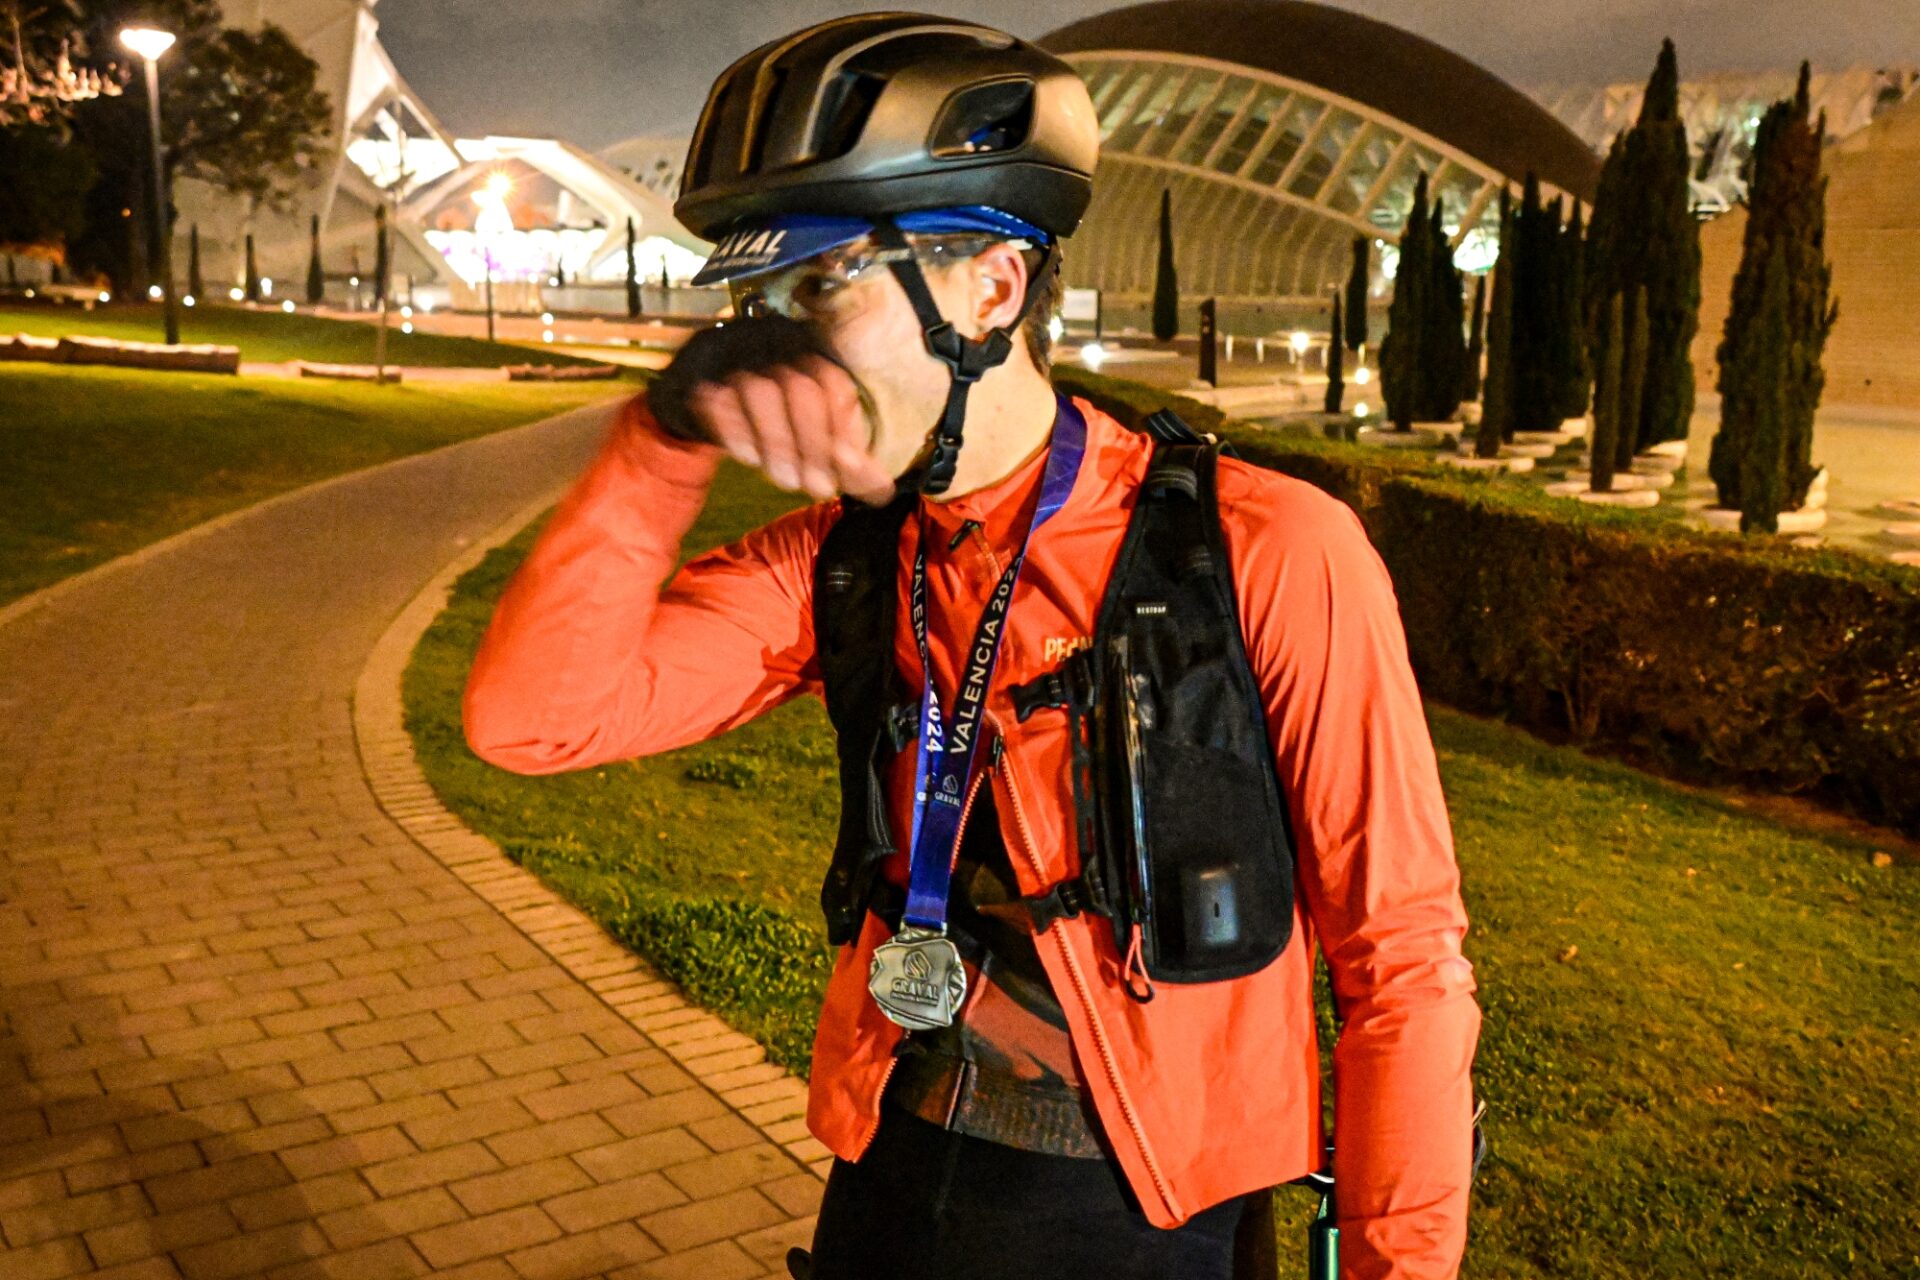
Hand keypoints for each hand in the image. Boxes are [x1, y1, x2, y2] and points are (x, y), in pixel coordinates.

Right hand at [693, 354, 896, 505]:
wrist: (715, 397)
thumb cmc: (783, 420)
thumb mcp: (822, 436)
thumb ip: (850, 462)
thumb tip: (883, 491)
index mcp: (816, 356)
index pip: (834, 385)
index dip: (843, 430)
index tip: (845, 469)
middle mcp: (780, 348)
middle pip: (799, 388)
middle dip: (812, 444)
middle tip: (817, 489)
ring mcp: (740, 358)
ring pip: (759, 391)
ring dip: (776, 443)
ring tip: (786, 482)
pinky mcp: (706, 375)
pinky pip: (717, 398)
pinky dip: (734, 431)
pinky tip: (747, 458)